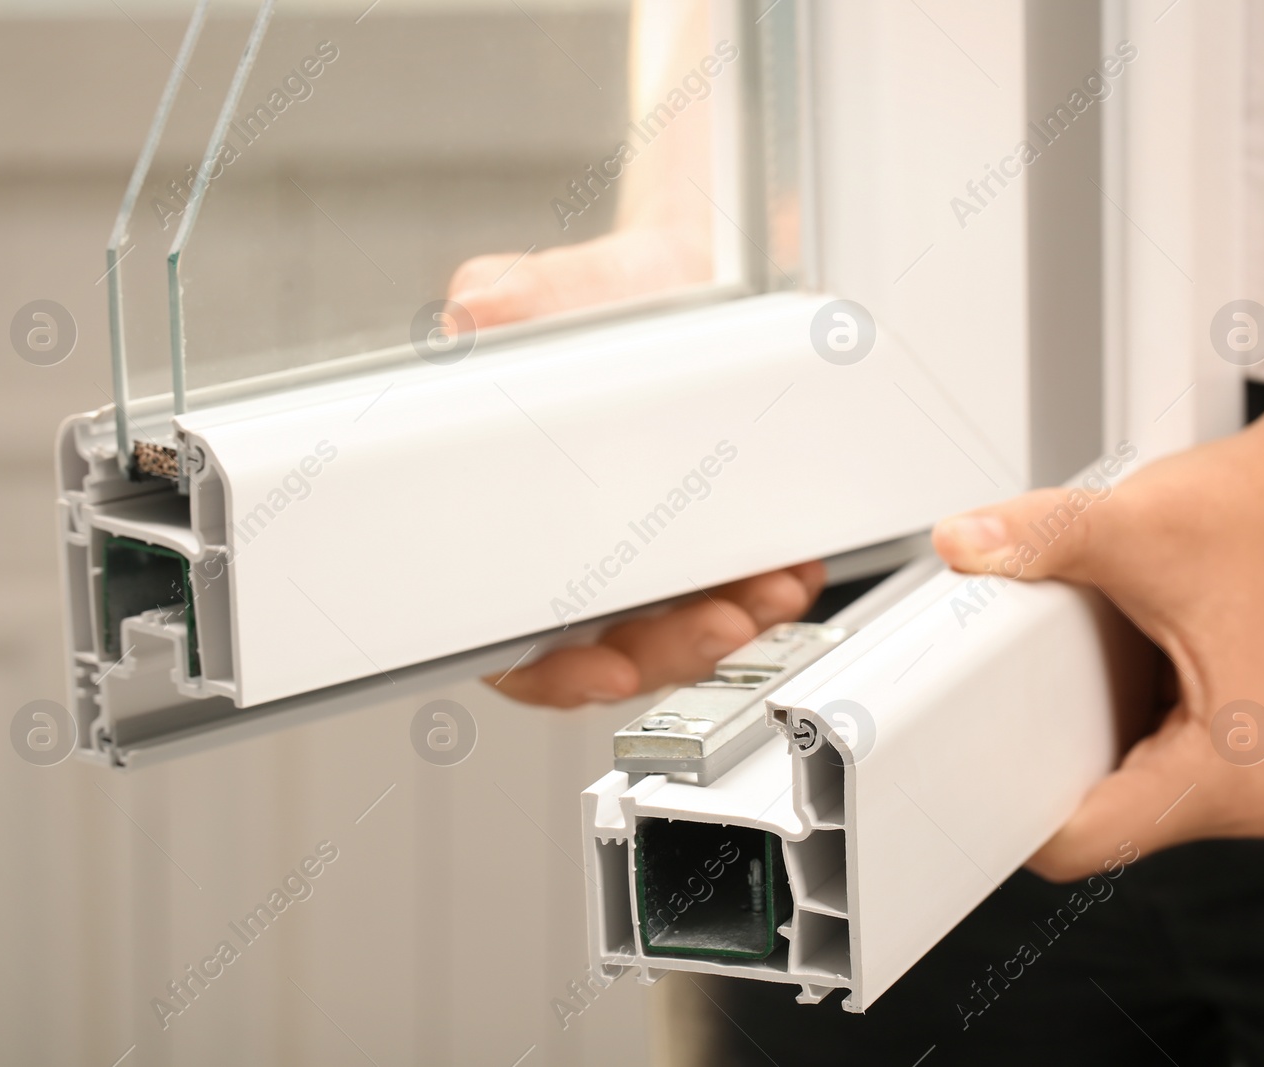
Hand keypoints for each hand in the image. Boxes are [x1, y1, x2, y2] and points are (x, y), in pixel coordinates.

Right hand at [456, 225, 818, 708]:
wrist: (687, 274)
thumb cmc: (607, 298)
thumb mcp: (551, 294)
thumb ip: (508, 302)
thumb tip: (471, 312)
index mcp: (517, 526)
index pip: (514, 636)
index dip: (551, 672)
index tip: (602, 669)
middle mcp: (582, 556)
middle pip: (614, 651)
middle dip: (673, 650)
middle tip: (717, 623)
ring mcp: (652, 559)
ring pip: (684, 634)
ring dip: (731, 627)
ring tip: (772, 592)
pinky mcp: (715, 544)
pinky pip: (741, 593)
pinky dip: (770, 592)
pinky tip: (792, 570)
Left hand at [932, 400, 1263, 880]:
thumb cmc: (1261, 516)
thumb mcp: (1132, 524)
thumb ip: (1039, 536)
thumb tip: (963, 543)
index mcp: (1233, 774)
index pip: (1086, 842)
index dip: (1008, 811)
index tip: (954, 770)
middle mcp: (1241, 792)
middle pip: (1091, 830)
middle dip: (1031, 773)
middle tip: (985, 708)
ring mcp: (1228, 778)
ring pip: (1104, 803)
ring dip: (1061, 752)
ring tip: (1043, 683)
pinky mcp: (1212, 753)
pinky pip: (1122, 772)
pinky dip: (1088, 732)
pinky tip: (1078, 683)